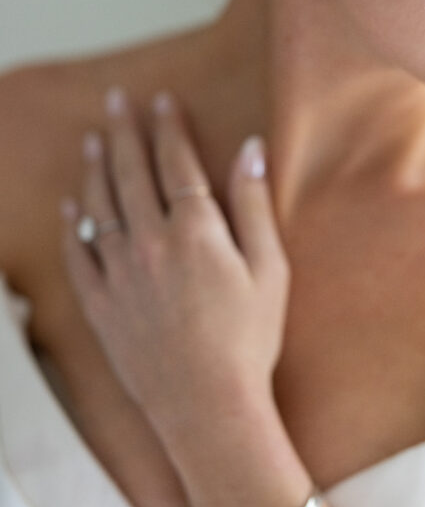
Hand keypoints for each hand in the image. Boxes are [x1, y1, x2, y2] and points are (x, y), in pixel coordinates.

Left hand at [60, 87, 290, 435]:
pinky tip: (71, 203)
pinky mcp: (101, 305)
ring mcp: (119, 275)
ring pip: (100, 206)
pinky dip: (73, 224)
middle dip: (124, 130)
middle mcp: (150, 244)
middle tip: (115, 98)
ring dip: (95, 167)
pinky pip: (78, 255)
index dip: (169, 127)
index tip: (162, 99)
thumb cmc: (250, 339)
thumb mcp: (270, 268)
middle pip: (131, 173)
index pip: (176, 162)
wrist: (208, 407)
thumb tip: (251, 148)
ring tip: (93, 138)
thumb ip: (254, 204)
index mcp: (195, 231)